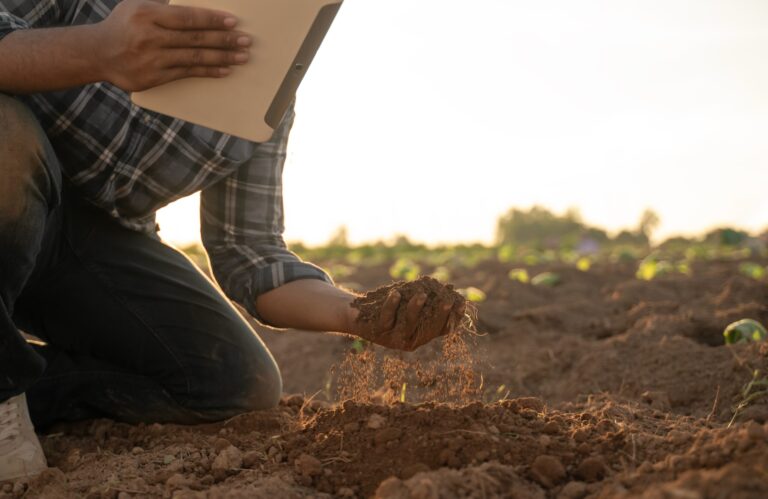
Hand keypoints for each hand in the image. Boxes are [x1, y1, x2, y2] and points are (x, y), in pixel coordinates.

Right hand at [94, 0, 251, 90]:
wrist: (98, 53)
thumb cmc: (125, 25)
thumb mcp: (139, 6)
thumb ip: (165, 6)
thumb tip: (198, 9)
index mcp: (148, 14)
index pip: (187, 17)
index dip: (212, 20)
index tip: (233, 22)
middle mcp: (150, 36)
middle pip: (195, 39)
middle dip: (223, 39)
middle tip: (245, 41)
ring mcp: (152, 58)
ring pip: (194, 58)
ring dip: (221, 57)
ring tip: (241, 57)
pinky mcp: (154, 76)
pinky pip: (187, 74)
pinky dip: (207, 72)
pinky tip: (224, 70)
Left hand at [347, 289, 465, 351]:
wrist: (357, 314)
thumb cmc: (389, 306)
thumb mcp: (410, 301)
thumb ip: (429, 299)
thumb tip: (451, 288)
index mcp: (421, 335)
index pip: (442, 328)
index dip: (453, 317)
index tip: (462, 303)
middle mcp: (409, 340)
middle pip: (428, 328)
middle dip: (439, 314)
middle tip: (448, 300)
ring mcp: (393, 337)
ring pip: (408, 323)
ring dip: (415, 308)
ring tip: (422, 294)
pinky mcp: (377, 330)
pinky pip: (386, 317)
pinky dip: (391, 304)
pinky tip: (396, 293)